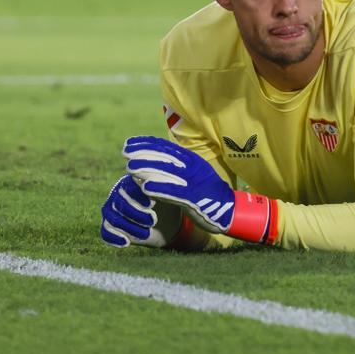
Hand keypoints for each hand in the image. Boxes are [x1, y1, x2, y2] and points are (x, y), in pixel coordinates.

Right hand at [99, 174, 184, 248]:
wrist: (168, 224)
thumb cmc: (169, 205)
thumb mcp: (170, 196)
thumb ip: (164, 190)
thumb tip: (157, 192)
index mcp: (132, 182)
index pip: (129, 187)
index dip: (138, 196)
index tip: (152, 204)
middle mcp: (118, 193)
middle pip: (119, 203)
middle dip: (136, 213)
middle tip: (153, 220)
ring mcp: (112, 210)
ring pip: (112, 218)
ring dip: (129, 227)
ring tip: (146, 233)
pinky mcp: (110, 226)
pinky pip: (105, 231)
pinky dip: (114, 237)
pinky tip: (126, 242)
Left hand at [122, 135, 277, 244]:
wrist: (230, 210)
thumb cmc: (207, 193)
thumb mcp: (192, 175)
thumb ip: (175, 168)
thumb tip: (151, 161)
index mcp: (192, 160)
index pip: (166, 148)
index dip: (147, 143)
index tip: (129, 143)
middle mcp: (193, 168)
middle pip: (165, 157)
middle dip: (143, 153)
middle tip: (125, 152)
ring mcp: (195, 182)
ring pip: (168, 173)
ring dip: (147, 169)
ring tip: (129, 167)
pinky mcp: (195, 198)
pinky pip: (175, 192)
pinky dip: (160, 189)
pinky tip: (145, 188)